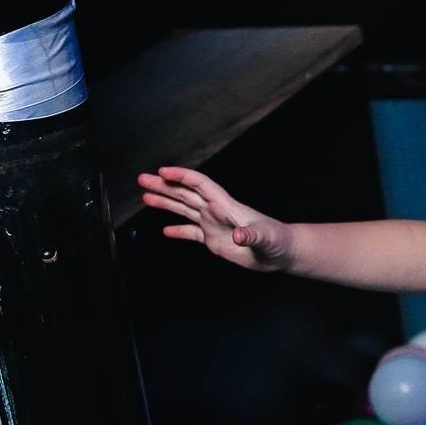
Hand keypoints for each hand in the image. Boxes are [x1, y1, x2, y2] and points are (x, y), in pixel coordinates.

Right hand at [137, 166, 295, 269]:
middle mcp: (216, 212)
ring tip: (146, 196)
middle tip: (143, 179)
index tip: (163, 171)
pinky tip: (165, 230)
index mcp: (226, 206)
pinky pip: (192, 233)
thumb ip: (252, 235)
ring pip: (185, 210)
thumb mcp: (266, 238)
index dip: (182, 176)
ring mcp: (214, 225)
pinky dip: (178, 231)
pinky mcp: (214, 240)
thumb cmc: (278, 241)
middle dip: (165, 185)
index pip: (200, 185)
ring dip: (166, 202)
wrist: (283, 253)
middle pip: (186, 193)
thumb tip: (239, 236)